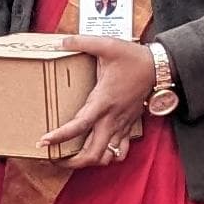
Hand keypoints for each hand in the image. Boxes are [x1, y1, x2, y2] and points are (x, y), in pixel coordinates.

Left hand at [38, 35, 157, 167]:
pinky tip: (98, 153)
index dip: (60, 136)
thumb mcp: (107, 45)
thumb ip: (83, 41)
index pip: (79, 125)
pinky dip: (109, 157)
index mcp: (103, 101)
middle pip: (93, 153)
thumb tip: (63, 40)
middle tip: (54, 159)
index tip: (44, 141)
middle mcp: (112, 118)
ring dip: (90, 162)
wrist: (159, 67)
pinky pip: (121, 152)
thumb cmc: (133, 58)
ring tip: (73, 160)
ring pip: (107, 157)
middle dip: (72, 162)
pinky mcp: (129, 126)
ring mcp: (122, 125)